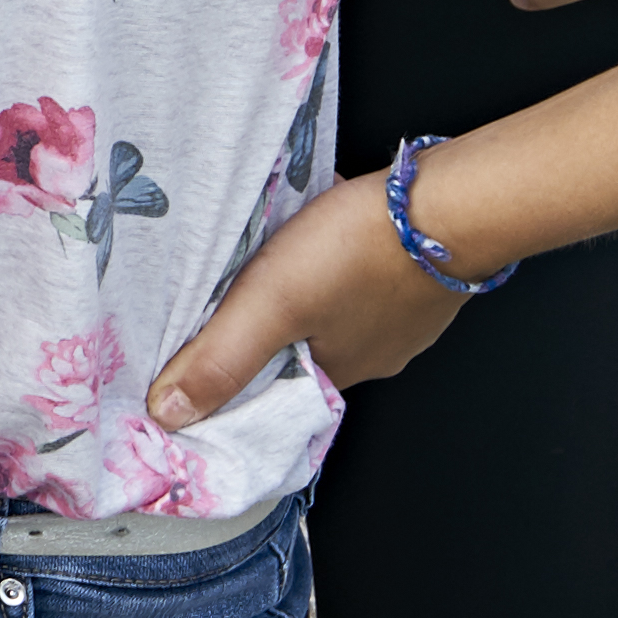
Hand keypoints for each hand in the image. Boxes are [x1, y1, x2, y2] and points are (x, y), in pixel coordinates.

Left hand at [144, 174, 462, 434]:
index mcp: (335, 377)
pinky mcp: (410, 278)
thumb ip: (221, 358)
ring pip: (328, 313)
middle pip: (297, 351)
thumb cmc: (361, 251)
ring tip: (263, 262)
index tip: (195, 355)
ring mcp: (398, 319)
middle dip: (261, 328)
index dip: (230, 377)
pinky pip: (357, 280)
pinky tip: (316, 240)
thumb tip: (168, 414)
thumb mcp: (272, 303)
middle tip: (221, 297)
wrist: (449, 203)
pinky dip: (331, 265)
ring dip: (297, 293)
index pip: (268, 394)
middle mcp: (371, 357)